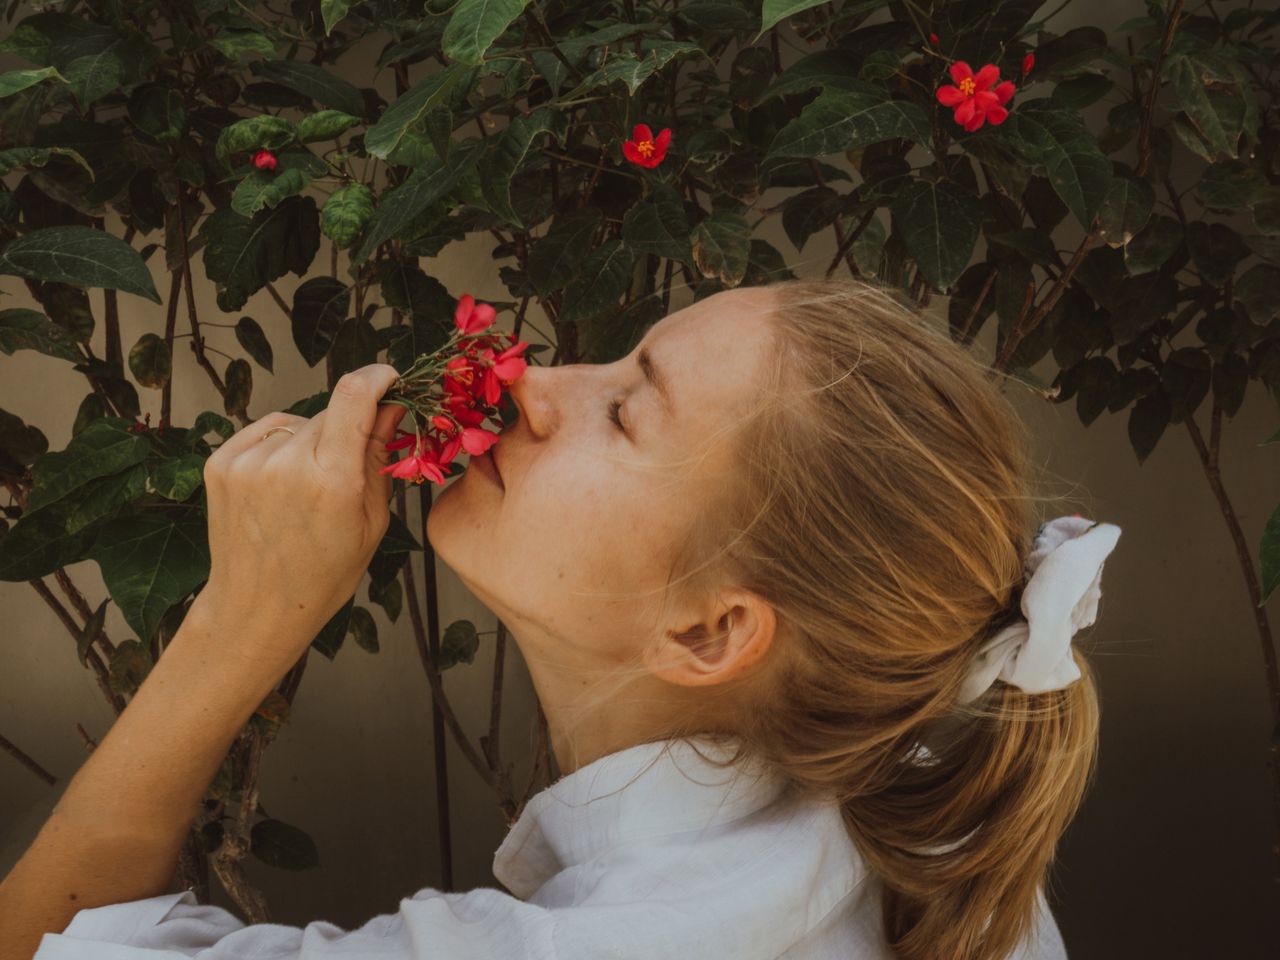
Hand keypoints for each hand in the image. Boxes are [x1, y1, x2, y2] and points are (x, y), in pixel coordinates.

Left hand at [197, 364, 407, 664]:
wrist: (257, 607)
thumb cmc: (323, 573)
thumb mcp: (371, 521)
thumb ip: (379, 456)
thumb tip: (390, 405)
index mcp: (333, 480)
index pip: (354, 394)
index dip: (376, 377)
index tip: (388, 380)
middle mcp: (287, 464)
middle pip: (330, 413)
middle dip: (347, 428)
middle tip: (347, 468)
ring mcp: (248, 462)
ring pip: (298, 423)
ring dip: (312, 440)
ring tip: (308, 486)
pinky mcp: (221, 463)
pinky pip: (267, 432)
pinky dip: (281, 446)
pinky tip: (283, 483)